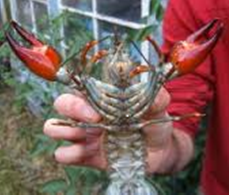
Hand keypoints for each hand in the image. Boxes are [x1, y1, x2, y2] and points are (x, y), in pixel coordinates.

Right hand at [43, 87, 174, 171]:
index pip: (80, 89)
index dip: (83, 95)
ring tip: (84, 139)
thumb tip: (153, 93)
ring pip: (54, 128)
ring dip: (62, 132)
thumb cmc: (154, 124)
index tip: (98, 110)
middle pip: (61, 104)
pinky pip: (63, 154)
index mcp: (103, 100)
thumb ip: (156, 100)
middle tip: (94, 121)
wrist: (159, 151)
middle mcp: (89, 115)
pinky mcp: (86, 156)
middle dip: (71, 110)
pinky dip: (67, 154)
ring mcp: (85, 135)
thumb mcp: (157, 110)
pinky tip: (84, 154)